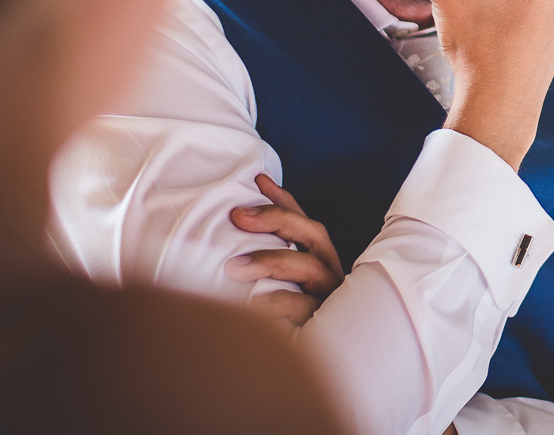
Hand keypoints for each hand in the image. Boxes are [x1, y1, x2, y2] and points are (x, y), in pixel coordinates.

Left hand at [227, 173, 341, 327]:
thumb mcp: (271, 290)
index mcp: (320, 264)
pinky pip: (303, 310)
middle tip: (236, 214)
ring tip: (234, 265)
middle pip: (315, 236)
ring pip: (311, 270)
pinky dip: (277, 304)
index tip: (257, 178)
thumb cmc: (286, 327)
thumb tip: (222, 245)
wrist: (307, 375)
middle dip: (278, 219)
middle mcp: (331, 277)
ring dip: (273, 260)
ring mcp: (331, 301)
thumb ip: (259, 269)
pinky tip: (251, 305)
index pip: (305, 223)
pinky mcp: (324, 327)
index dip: (284, 200)